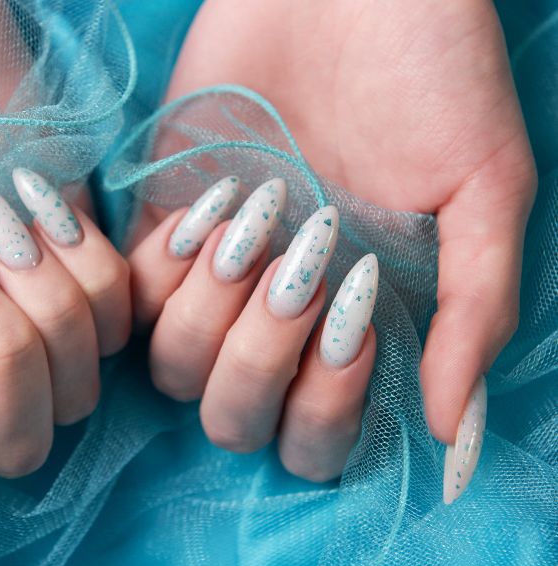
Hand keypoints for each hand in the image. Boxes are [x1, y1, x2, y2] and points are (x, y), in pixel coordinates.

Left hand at [129, 0, 534, 482]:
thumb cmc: (430, 75)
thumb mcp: (484, 188)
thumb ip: (475, 310)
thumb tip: (455, 435)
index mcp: (357, 325)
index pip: (312, 441)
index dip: (321, 409)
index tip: (350, 317)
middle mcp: (281, 317)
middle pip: (230, 419)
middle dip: (258, 363)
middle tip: (301, 263)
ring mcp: (217, 276)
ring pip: (171, 368)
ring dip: (211, 310)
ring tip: (260, 218)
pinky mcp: (166, 223)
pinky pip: (130, 297)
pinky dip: (165, 266)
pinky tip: (215, 202)